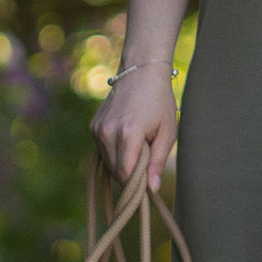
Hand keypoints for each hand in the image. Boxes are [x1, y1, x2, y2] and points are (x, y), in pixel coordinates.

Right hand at [96, 62, 179, 201]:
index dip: (136, 185)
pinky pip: (103, 151)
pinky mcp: (94, 127)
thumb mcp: (167, 132)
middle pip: (115, 172)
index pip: (125, 174)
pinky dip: (115, 153)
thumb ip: (157, 162)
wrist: (141, 72)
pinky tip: (128, 142)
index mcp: (128, 133)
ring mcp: (98, 129)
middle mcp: (108, 132)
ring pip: (108, 163)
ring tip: (139, 149)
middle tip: (147, 167)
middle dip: (130, 176)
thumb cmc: (160, 102)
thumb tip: (152, 189)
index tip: (148, 187)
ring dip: (122, 165)